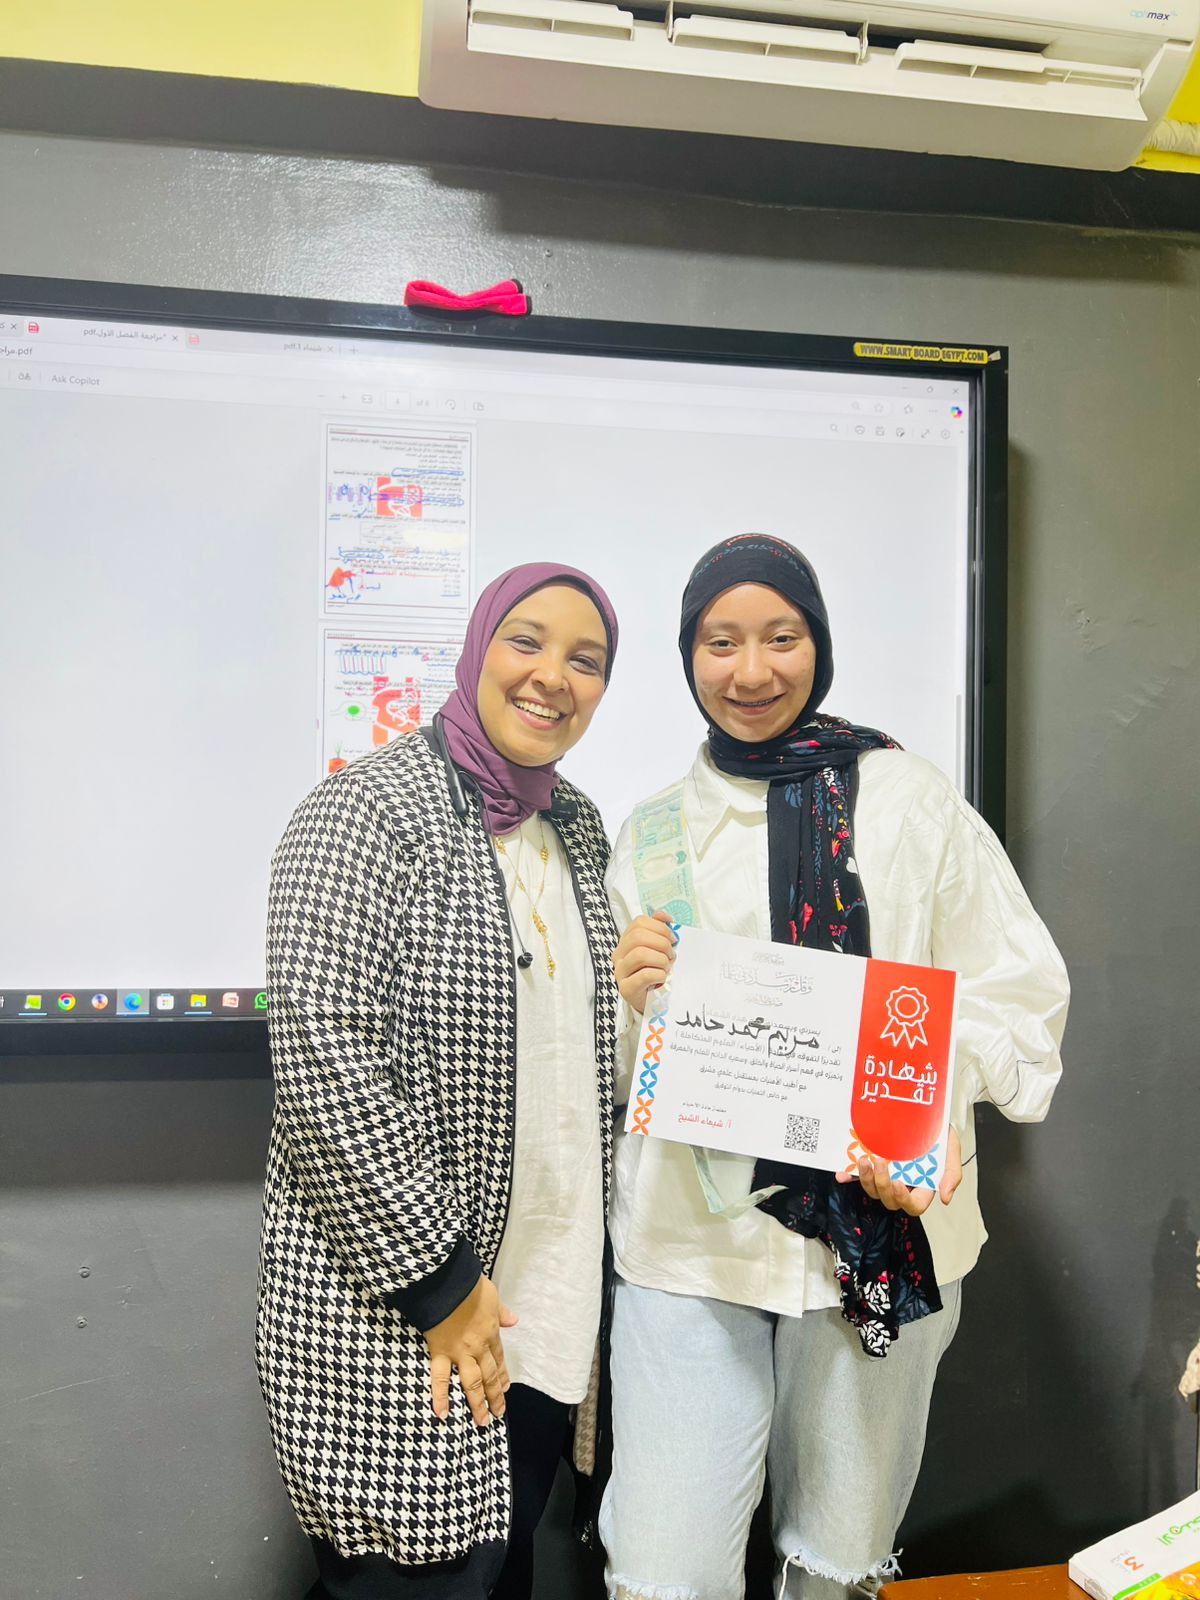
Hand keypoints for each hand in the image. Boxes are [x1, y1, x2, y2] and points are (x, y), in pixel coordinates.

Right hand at [423, 1274, 516, 1425]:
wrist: (449, 1284)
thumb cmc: (469, 1286)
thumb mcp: (492, 1296)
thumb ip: (502, 1311)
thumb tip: (514, 1320)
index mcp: (490, 1332)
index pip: (498, 1358)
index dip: (502, 1374)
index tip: (506, 1388)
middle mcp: (478, 1347)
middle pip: (489, 1375)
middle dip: (494, 1395)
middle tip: (498, 1413)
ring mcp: (460, 1353)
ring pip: (471, 1383)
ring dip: (477, 1403)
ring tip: (482, 1422)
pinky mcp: (440, 1353)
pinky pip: (440, 1378)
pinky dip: (441, 1397)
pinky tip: (442, 1414)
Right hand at [612, 910, 677, 1014]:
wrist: (651, 1002)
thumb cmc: (655, 974)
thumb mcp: (657, 950)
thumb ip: (659, 930)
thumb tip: (664, 916)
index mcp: (626, 941)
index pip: (639, 923)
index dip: (660, 927)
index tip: (673, 938)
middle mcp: (619, 955)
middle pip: (638, 936)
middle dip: (662, 943)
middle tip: (671, 955)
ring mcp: (620, 972)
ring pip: (640, 954)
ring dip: (661, 959)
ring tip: (667, 967)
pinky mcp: (626, 989)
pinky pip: (645, 975)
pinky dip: (659, 975)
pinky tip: (662, 979)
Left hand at [838, 1125, 962, 1214]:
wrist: (925, 1114)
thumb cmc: (940, 1134)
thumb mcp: (951, 1151)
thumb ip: (951, 1174)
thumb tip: (945, 1198)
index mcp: (922, 1186)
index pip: (913, 1206)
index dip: (903, 1199)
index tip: (898, 1182)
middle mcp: (903, 1183)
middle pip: (889, 1200)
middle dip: (882, 1184)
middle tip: (880, 1162)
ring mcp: (886, 1174)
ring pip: (873, 1190)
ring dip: (866, 1179)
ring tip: (863, 1160)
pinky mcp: (873, 1164)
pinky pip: (858, 1176)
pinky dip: (850, 1176)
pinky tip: (842, 1173)